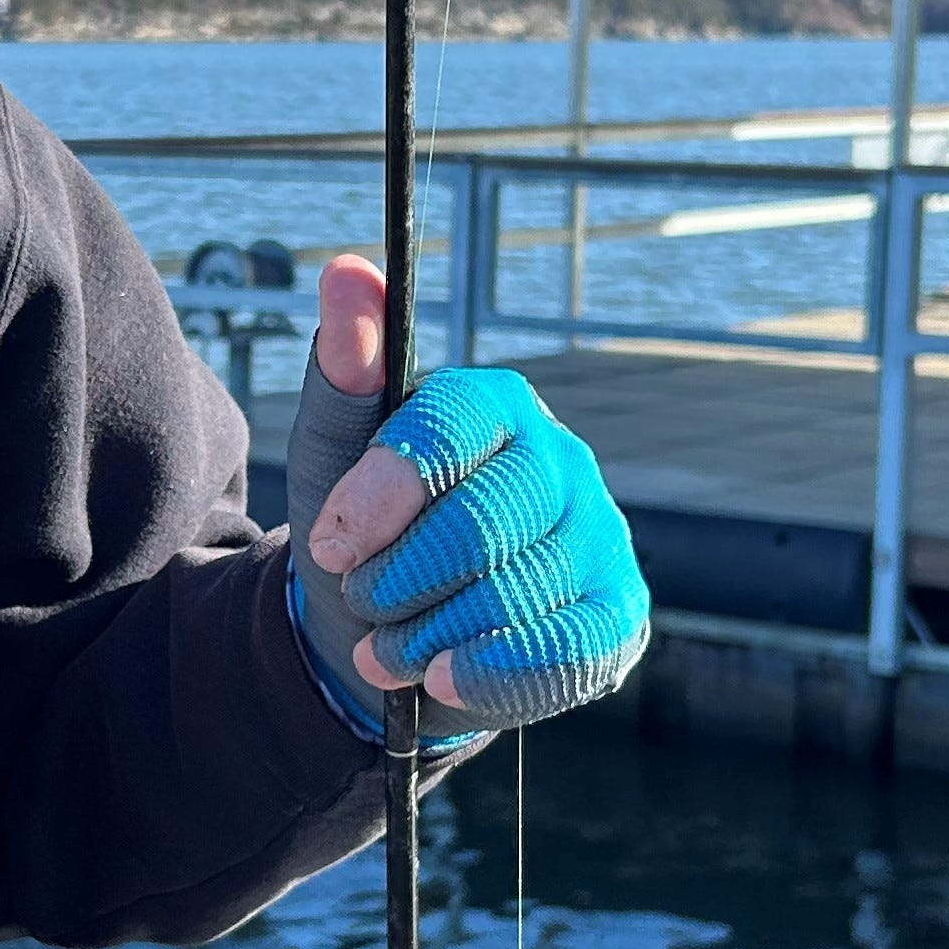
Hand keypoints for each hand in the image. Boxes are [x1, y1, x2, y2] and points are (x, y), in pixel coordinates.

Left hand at [282, 256, 649, 734]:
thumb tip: (348, 270)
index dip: (385, 490)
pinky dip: (493, 672)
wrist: (391, 633)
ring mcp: (599, 538)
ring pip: (520, 589)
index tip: (330, 541)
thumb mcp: (332, 455)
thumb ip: (344, 370)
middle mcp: (561, 461)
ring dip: (431, 632)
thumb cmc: (365, 530)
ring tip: (382, 650)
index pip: (453, 424)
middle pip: (488, 517)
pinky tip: (442, 678)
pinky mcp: (617, 614)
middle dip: (404, 574)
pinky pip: (568, 648)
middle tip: (359, 599)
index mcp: (497, 407)